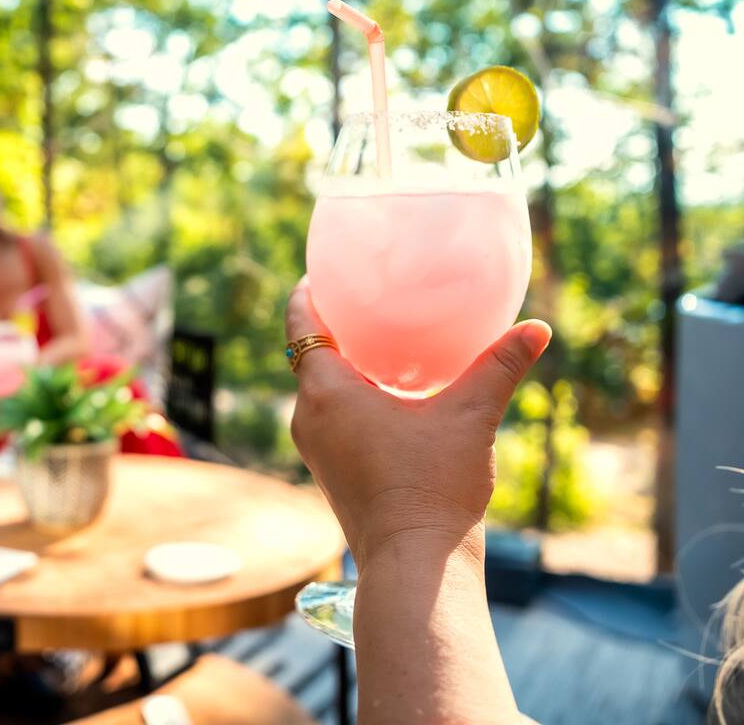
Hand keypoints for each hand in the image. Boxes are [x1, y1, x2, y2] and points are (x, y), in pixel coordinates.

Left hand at [286, 277, 550, 571]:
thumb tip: (537, 328)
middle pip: (308, 355)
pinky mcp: (329, 471)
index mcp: (325, 392)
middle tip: (363, 300)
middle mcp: (307, 417)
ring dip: (341, 366)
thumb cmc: (432, 489)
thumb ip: (499, 367)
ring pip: (318, 390)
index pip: (300, 324)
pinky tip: (386, 397)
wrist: (416, 566)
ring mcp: (314, 448)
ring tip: (376, 342)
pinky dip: (348, 397)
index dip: (307, 293)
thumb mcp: (469, 417)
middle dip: (330, 326)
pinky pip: (329, 418)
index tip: (322, 271)